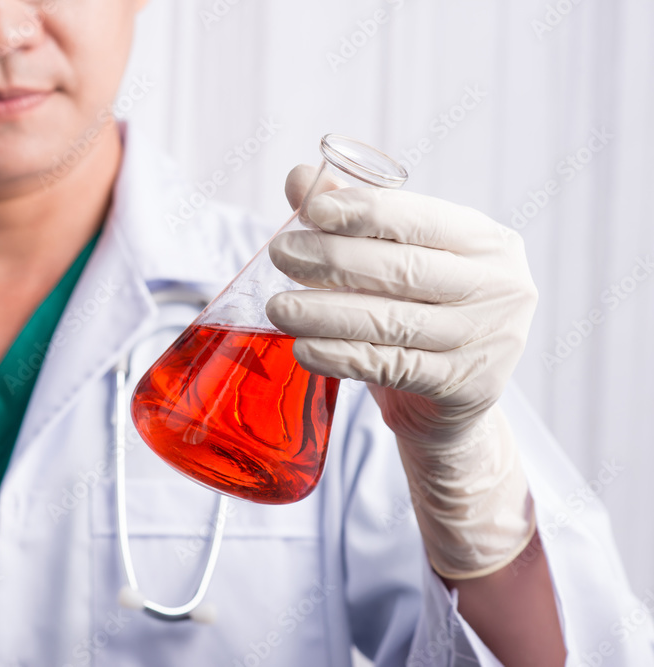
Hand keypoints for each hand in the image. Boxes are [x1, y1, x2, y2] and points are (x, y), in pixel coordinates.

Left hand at [266, 165, 537, 577]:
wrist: (452, 405)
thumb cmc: (419, 315)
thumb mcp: (397, 263)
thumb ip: (353, 219)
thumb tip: (298, 178)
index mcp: (488, 242)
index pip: (420, 219)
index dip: (364, 211)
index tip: (310, 210)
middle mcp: (500, 287)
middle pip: (403, 269)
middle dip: (332, 259)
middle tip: (280, 254)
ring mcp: (489, 341)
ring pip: (392, 321)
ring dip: (325, 313)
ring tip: (278, 307)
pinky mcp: (468, 388)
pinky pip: (390, 367)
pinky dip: (340, 357)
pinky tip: (303, 349)